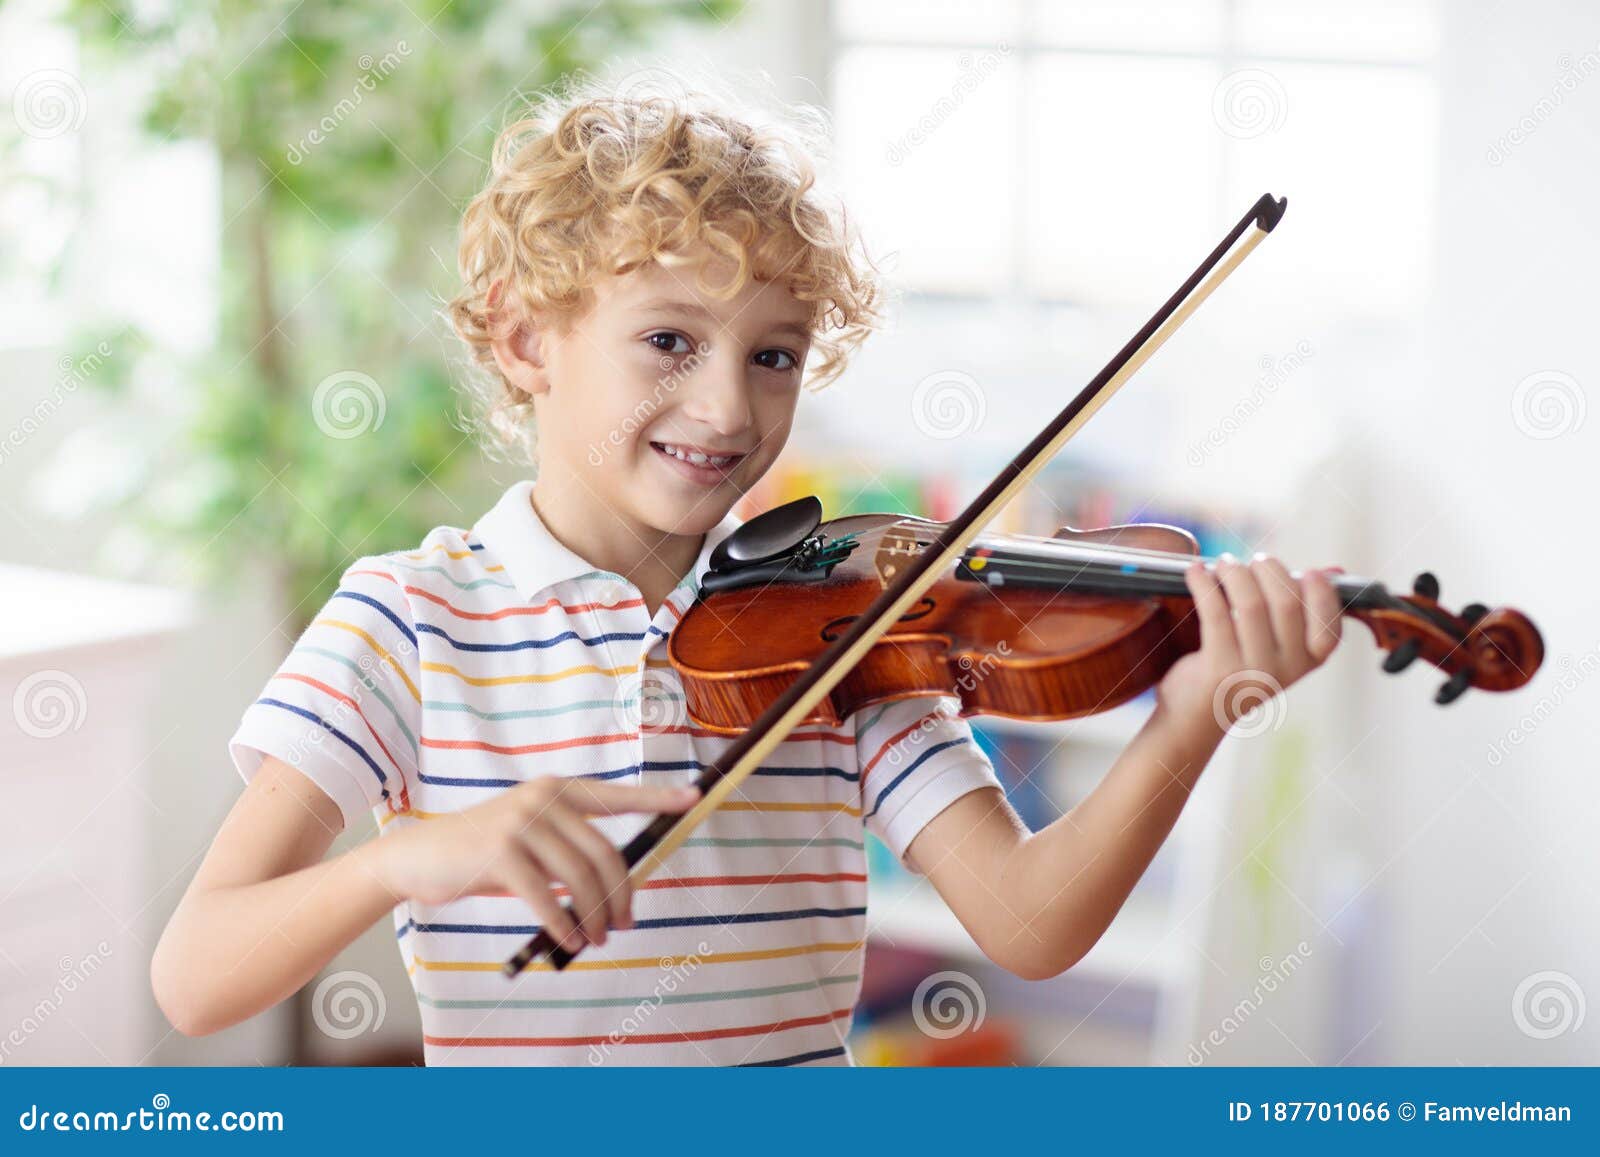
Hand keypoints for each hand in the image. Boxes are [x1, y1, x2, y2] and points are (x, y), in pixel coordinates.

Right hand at [375, 777, 699, 952]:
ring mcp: (521, 824)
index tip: (693, 799)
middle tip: (626, 924)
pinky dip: (563, 924)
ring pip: (579, 878)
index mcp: (557, 789)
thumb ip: (570, 851)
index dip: (658, 798)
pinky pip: (546, 897)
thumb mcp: (531, 841)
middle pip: (604, 852)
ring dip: (595, 914)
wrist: (420, 857)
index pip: (617, 796)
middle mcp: (543, 799)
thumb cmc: (484, 854)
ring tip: (597, 938)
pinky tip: (570, 940)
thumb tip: (618, 886)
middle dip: (622, 893)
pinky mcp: (501, 854)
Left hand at [1157, 553, 1343, 735]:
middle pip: (1286, 602)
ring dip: (1235, 572)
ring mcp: (1253, 671)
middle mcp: (1286, 669)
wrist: (1196, 715)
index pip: (1330, 626)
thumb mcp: (1274, 645)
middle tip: (1253, 561)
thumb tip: (1330, 572)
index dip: (1322, 593)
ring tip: (1224, 563)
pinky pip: (1214, 611)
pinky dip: (1203, 583)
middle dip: (1269, 570)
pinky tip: (1195, 571)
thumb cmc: (1238, 669)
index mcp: (1307, 662)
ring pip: (1250, 603)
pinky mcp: (1219, 669)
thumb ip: (1299, 610)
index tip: (1308, 572)